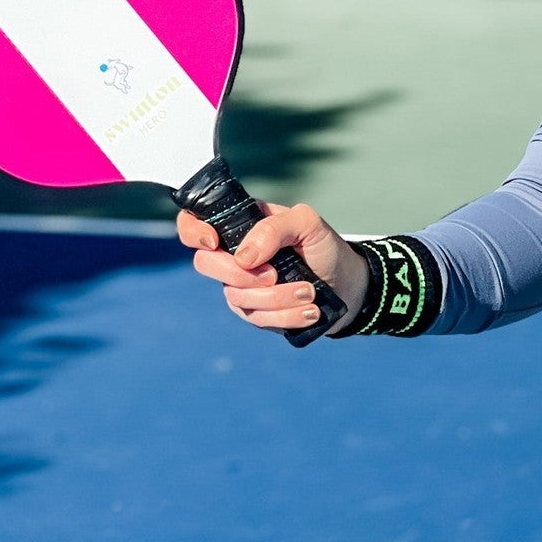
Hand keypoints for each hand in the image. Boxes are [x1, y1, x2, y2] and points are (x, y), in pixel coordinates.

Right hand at [176, 200, 370, 334]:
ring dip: (276, 298)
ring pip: (235, 297)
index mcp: (240, 226)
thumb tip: (244, 257)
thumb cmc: (324, 248)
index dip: (193, 231)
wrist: (348, 284)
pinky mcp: (255, 313)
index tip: (215, 242)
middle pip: (205, 264)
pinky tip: (310, 310)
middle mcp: (234, 256)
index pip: (194, 222)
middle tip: (276, 274)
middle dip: (241, 274)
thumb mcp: (308, 224)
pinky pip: (256, 319)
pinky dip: (286, 316)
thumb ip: (275, 227)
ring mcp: (241, 286)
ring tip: (309, 292)